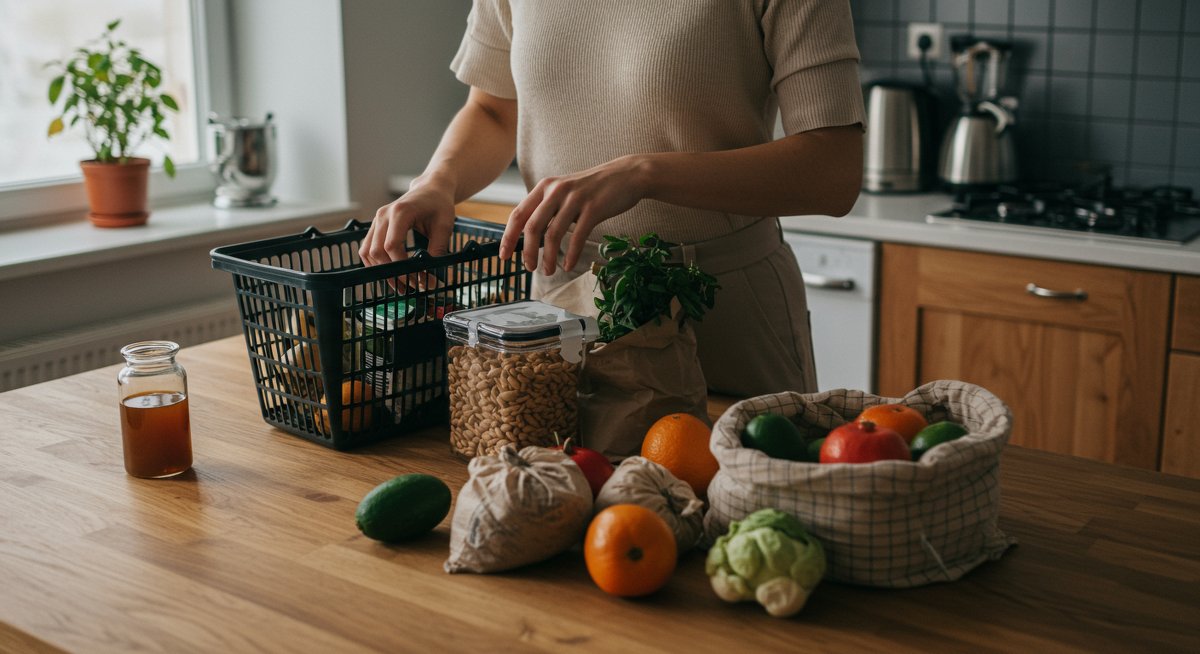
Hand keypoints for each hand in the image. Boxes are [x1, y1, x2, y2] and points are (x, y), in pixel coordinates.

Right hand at [359, 181, 456, 288]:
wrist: (431, 189)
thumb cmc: (439, 205)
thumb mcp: (445, 226)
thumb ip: (438, 249)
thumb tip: (431, 274)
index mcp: (401, 212)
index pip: (392, 245)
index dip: (401, 265)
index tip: (415, 278)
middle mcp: (384, 215)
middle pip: (376, 250)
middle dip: (391, 272)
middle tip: (409, 286)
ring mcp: (377, 219)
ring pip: (367, 251)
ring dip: (380, 271)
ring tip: (399, 285)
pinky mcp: (376, 225)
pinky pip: (366, 247)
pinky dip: (374, 263)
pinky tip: (389, 273)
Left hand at [499, 155, 646, 274]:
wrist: (626, 176)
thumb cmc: (594, 189)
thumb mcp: (565, 192)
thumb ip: (548, 208)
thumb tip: (530, 236)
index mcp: (545, 187)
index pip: (518, 214)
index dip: (508, 237)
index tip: (504, 256)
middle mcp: (557, 190)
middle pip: (532, 227)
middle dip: (527, 252)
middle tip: (529, 268)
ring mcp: (575, 199)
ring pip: (553, 234)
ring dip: (548, 257)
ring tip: (549, 271)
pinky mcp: (593, 208)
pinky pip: (577, 236)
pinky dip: (570, 254)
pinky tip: (568, 266)